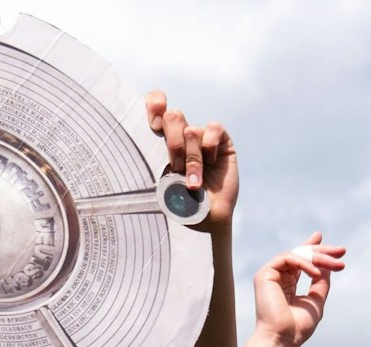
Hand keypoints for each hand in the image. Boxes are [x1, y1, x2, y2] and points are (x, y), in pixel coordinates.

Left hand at [145, 91, 236, 233]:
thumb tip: (148, 137)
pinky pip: (213, 130)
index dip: (155, 104)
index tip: (155, 124)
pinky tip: (212, 164)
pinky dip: (209, 149)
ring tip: (192, 183)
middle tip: (175, 167)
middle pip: (172, 116)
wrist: (205, 219)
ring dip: (190, 160)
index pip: (156, 106)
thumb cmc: (178, 203)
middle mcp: (181, 133)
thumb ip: (154, 159)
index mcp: (160, 140)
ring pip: (190, 131)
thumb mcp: (159, 182)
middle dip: (173, 144)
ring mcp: (201, 135)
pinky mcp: (221, 140)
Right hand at [247, 234, 345, 346]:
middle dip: (322, 251)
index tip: (335, 248)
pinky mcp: (264, 275)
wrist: (282, 339)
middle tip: (342, 250)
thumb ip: (320, 283)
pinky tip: (316, 273)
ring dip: (318, 257)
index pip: (300, 262)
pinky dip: (304, 263)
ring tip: (336, 265)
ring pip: (296, 254)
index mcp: (287, 285)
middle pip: (300, 255)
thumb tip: (326, 265)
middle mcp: (278, 279)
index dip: (314, 250)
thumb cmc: (297, 327)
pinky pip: (287, 258)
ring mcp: (270, 276)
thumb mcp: (316, 301)